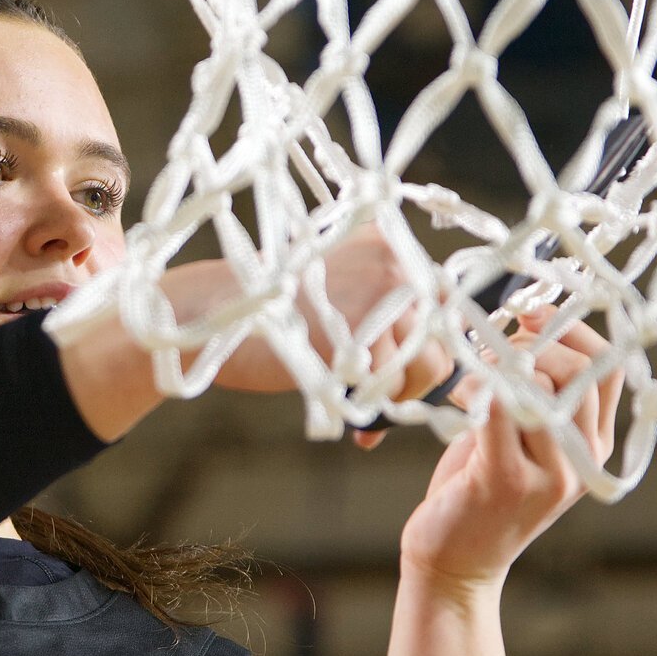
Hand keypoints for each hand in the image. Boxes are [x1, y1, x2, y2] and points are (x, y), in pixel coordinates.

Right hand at [205, 228, 454, 447]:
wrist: (212, 309)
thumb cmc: (270, 308)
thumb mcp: (335, 285)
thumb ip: (382, 301)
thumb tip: (438, 347)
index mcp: (386, 240)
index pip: (443, 298)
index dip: (430, 342)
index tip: (407, 370)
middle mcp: (392, 258)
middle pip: (443, 333)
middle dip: (419, 374)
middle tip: (385, 397)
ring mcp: (380, 292)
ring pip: (429, 364)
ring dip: (402, 394)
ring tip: (367, 405)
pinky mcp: (361, 331)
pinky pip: (390, 385)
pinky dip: (374, 408)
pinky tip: (352, 414)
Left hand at [397, 314, 621, 591]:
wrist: (457, 561)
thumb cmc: (481, 485)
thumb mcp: (523, 437)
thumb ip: (539, 391)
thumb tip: (532, 318)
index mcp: (594, 445)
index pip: (610, 366)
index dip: (571, 328)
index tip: (529, 315)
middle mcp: (583, 460)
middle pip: (581, 368)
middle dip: (533, 342)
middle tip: (492, 349)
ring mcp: (551, 474)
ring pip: (544, 384)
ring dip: (499, 364)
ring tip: (470, 376)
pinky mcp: (507, 480)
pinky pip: (501, 410)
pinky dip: (478, 388)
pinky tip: (460, 397)